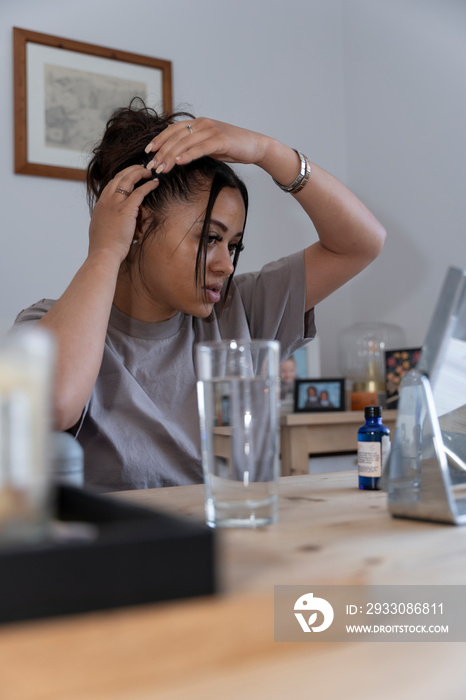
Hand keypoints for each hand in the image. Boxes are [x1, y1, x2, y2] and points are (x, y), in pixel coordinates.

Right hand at [88, 165, 158, 262]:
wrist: (103, 253)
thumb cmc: (103, 247)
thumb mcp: (100, 229)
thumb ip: (105, 221)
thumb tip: (109, 222)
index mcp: (100, 205)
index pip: (111, 185)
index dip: (122, 178)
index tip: (130, 176)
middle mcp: (106, 200)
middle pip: (118, 177)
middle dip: (131, 170)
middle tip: (141, 169)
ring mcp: (115, 203)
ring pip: (127, 179)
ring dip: (139, 173)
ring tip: (149, 172)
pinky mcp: (126, 209)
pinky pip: (139, 192)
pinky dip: (148, 185)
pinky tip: (155, 183)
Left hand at [144, 118, 269, 173]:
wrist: (255, 146)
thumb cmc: (232, 147)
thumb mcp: (209, 145)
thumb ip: (195, 146)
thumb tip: (178, 156)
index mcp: (198, 123)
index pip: (173, 129)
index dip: (159, 139)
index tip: (148, 151)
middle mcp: (203, 123)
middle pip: (176, 137)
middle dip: (162, 152)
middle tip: (152, 166)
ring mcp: (212, 130)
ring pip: (185, 143)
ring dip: (171, 156)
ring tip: (162, 168)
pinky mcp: (221, 140)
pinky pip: (200, 148)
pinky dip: (188, 155)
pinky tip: (179, 162)